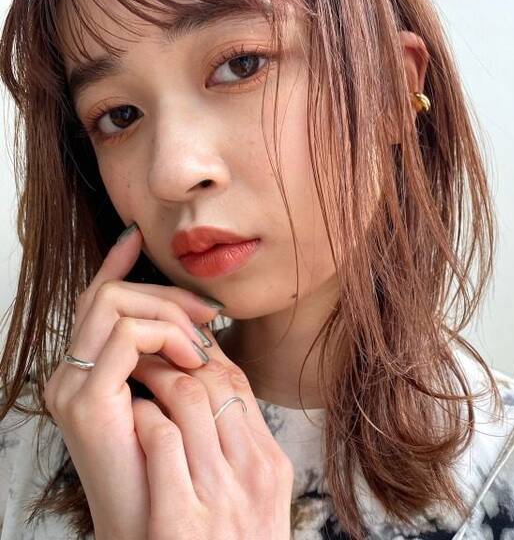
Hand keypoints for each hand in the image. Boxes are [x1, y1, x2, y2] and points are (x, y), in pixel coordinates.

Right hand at [42, 223, 222, 539]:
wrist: (158, 525)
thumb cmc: (173, 461)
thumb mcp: (172, 394)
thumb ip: (170, 353)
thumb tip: (194, 315)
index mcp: (88, 370)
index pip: (95, 301)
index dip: (114, 263)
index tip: (134, 235)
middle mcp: (71, 373)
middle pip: (108, 296)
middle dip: (165, 293)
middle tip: (209, 312)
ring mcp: (73, 386)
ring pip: (114, 305)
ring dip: (168, 312)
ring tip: (204, 343)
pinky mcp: (86, 400)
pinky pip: (126, 337)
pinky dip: (165, 335)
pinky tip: (194, 357)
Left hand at [128, 329, 294, 538]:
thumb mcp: (257, 491)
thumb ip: (242, 442)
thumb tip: (216, 387)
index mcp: (269, 462)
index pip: (239, 384)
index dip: (206, 354)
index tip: (182, 346)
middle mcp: (250, 473)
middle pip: (214, 382)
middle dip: (177, 357)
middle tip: (153, 351)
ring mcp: (217, 494)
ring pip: (186, 398)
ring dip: (154, 377)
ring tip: (137, 375)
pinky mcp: (179, 517)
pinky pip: (160, 439)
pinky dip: (142, 416)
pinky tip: (131, 414)